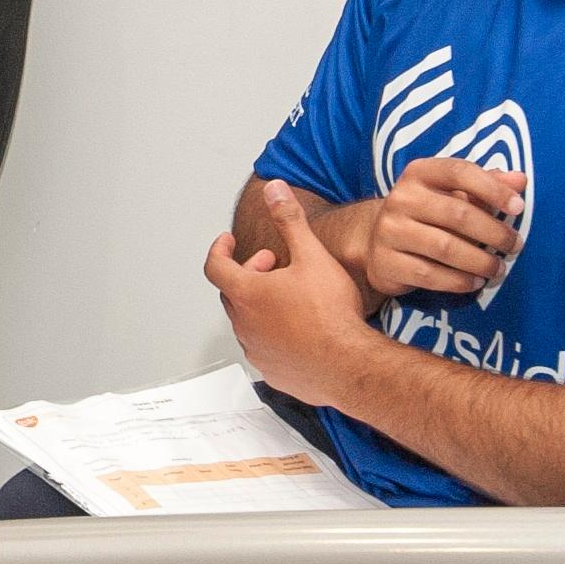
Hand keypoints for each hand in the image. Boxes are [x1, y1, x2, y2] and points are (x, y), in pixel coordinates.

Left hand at [204, 182, 382, 411]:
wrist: (349, 365)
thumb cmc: (330, 316)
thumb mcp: (312, 256)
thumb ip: (289, 220)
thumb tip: (275, 191)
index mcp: (247, 294)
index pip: (215, 266)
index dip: (220, 250)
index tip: (228, 242)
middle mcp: (245, 325)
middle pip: (233, 292)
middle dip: (249, 272)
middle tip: (273, 264)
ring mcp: (257, 351)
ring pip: (248, 321)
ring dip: (261, 304)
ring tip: (290, 295)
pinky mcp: (273, 372)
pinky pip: (264, 347)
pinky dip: (273, 332)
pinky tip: (299, 328)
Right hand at [355, 158, 525, 300]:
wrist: (377, 241)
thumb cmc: (427, 213)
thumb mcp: (452, 192)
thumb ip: (486, 184)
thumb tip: (520, 180)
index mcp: (419, 173)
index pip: (459, 172)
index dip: (492, 189)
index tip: (519, 208)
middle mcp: (401, 198)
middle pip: (457, 214)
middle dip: (494, 232)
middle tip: (515, 246)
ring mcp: (390, 231)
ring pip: (445, 248)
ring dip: (480, 261)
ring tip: (498, 268)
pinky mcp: (386, 262)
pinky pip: (429, 275)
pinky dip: (458, 281)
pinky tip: (475, 282)